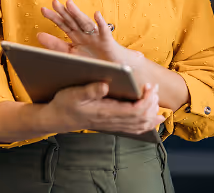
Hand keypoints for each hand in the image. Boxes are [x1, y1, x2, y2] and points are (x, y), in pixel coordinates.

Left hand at [38, 0, 143, 68]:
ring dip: (78, 13)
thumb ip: (55, 45)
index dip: (54, 17)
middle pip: (73, 21)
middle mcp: (85, 34)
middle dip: (64, 12)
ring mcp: (95, 36)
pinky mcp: (106, 41)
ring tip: (69, 4)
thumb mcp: (70, 54)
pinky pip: (104, 31)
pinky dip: (101, 23)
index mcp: (76, 37)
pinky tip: (96, 14)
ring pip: (85, 23)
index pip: (64, 25)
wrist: (112, 69)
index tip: (43, 10)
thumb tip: (38, 35)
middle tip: (54, 2)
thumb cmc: (92, 61)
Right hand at [48, 81, 164, 135]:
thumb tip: (105, 85)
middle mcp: (112, 121)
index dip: (146, 99)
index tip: (149, 85)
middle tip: (153, 87)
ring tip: (156, 98)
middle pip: (141, 118)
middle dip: (152, 103)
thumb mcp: (73, 93)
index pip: (135, 111)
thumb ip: (90, 90)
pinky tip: (154, 117)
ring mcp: (113, 124)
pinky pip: (134, 128)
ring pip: (140, 125)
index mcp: (106, 112)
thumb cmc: (65, 104)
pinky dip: (147, 123)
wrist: (57, 118)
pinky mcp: (112, 124)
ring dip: (152, 113)